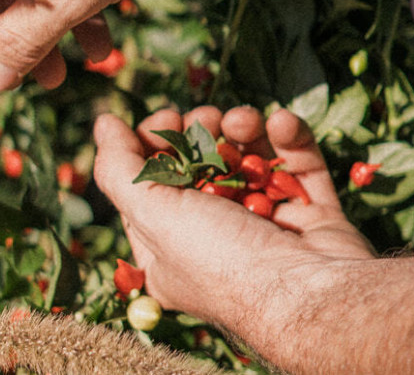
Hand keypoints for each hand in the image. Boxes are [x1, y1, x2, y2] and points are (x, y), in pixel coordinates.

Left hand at [93, 105, 373, 336]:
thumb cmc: (221, 260)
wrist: (310, 294)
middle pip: (201, 166)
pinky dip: (288, 137)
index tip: (167, 118)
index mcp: (170, 252)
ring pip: (249, 158)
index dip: (155, 146)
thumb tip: (103, 122)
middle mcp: (216, 241)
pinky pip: (297, 163)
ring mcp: (267, 226)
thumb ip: (118, 168)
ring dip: (244, 127)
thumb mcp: (152, 215)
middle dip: (202, 131)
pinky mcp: (311, 213)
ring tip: (244, 121)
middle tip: (206, 118)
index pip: (150, 187)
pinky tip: (279, 122)